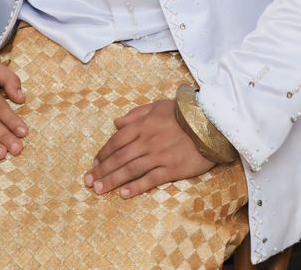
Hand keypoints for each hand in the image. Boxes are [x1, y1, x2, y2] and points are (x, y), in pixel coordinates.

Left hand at [84, 98, 211, 197]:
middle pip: (120, 157)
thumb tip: (116, 123)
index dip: (104, 152)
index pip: (117, 140)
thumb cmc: (184, 112)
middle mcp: (148, 140)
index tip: (94, 163)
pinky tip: (124, 194)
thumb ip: (136, 114)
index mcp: (144, 124)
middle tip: (89, 182)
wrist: (210, 122)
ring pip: (131, 170)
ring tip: (100, 190)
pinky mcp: (172, 169)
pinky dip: (136, 187)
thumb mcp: (158, 105)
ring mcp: (159, 155)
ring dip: (113, 180)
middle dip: (102, 170)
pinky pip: (150, 179)